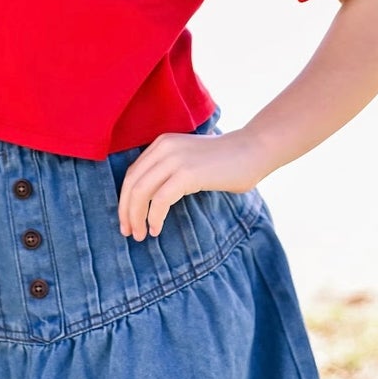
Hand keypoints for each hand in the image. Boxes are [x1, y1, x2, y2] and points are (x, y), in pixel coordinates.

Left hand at [117, 128, 267, 240]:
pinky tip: (157, 229)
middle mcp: (163, 147)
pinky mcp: (187, 173)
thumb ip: (170, 171)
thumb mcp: (189, 160)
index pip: (132, 174)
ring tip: (141, 235)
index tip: (127, 220)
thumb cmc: (225, 162)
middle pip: (132, 183)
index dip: (125, 199)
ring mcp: (174, 159)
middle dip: (126, 211)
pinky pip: (160, 200)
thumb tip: (150, 199)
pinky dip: (154, 217)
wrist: (252, 151)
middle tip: (128, 232)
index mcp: (161, 144)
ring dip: (136, 217)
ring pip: (140, 192)